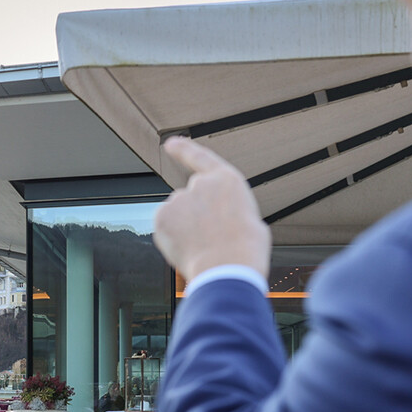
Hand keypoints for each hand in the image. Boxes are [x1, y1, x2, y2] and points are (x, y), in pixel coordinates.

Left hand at [153, 136, 270, 282]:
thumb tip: (213, 222)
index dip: (184, 149)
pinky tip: (187, 249)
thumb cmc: (245, 251)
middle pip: (192, 197)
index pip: (200, 157)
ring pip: (178, 214)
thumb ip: (226, 210)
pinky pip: (165, 227)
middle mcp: (200, 183)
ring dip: (185, 227)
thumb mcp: (249, 221)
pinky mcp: (162, 216)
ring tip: (203, 247)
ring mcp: (179, 198)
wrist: (227, 268)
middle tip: (211, 238)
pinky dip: (171, 238)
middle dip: (196, 214)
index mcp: (227, 180)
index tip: (170, 143)